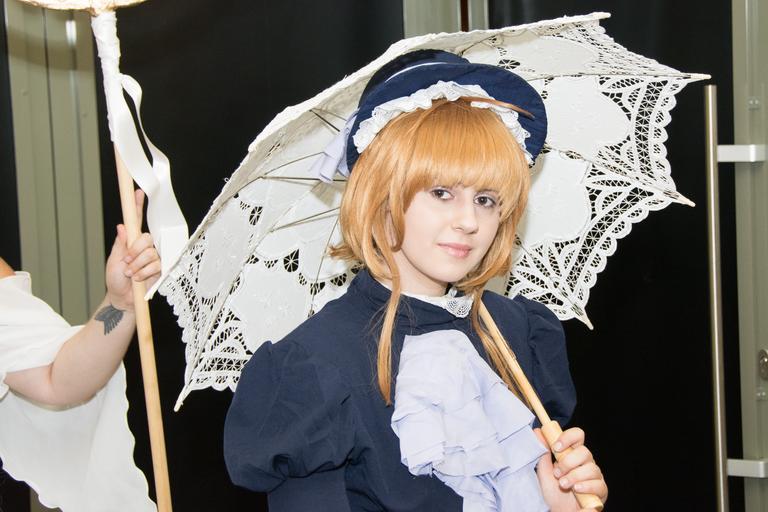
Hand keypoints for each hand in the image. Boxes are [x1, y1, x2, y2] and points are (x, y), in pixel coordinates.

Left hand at [105, 190, 160, 309]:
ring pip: (150, 252)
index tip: (137, 192)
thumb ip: (120, 244)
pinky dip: (143, 272)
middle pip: (145, 237)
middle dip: (135, 250)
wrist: (123, 299)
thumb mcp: (113, 260)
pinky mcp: (160, 268)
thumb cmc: (116, 280)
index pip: (136, 220)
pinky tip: (138, 278)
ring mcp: (153, 257)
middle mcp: (144, 247)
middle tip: (127, 261)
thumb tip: (122, 226)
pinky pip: (155, 264)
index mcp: (131, 241)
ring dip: (138, 265)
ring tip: (130, 274)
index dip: (137, 206)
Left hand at [534, 427, 607, 511]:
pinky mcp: (601, 490)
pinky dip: (586, 486)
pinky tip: (576, 489)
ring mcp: (595, 476)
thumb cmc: (553, 493)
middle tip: (557, 473)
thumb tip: (538, 432)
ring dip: (574, 476)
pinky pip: (599, 484)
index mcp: (573, 454)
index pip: (577, 436)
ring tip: (563, 484)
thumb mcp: (544, 472)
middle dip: (568, 462)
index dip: (568, 438)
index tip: (555, 448)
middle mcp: (586, 463)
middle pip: (584, 452)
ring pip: (591, 468)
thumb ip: (543, 453)